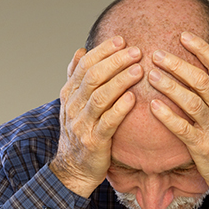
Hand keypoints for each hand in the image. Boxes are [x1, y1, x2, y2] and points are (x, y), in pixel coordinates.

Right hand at [50, 36, 143, 197]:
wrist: (73, 169)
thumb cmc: (80, 132)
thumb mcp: (73, 104)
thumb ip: (77, 78)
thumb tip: (80, 50)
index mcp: (69, 94)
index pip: (85, 65)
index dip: (103, 51)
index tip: (122, 40)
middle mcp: (73, 106)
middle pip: (93, 77)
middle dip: (115, 62)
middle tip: (136, 51)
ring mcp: (82, 124)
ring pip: (100, 97)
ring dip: (120, 81)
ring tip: (139, 69)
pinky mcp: (94, 142)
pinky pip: (107, 122)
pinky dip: (120, 109)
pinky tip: (133, 98)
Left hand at [147, 32, 208, 205]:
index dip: (201, 48)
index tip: (182, 36)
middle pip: (201, 80)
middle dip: (178, 65)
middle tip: (157, 54)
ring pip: (191, 101)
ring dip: (170, 86)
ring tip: (151, 75)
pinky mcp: (203, 147)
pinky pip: (182, 128)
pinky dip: (167, 116)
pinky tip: (152, 105)